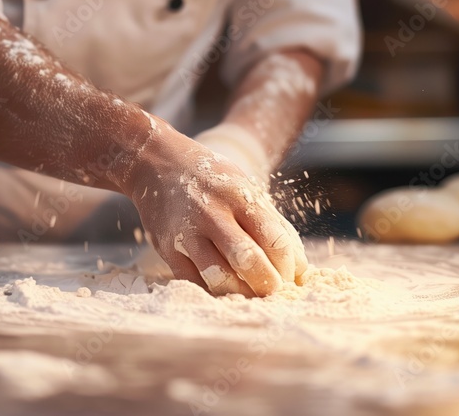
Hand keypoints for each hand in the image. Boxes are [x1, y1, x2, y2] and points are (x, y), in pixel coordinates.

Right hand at [124, 119, 307, 296]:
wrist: (156, 165)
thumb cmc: (212, 180)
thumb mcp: (245, 189)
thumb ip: (273, 225)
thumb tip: (302, 269)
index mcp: (238, 196)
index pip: (273, 239)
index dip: (289, 265)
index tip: (291, 276)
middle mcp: (212, 214)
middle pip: (247, 259)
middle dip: (267, 284)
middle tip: (274, 292)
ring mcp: (187, 233)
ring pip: (218, 276)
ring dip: (241, 293)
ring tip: (251, 294)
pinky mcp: (167, 249)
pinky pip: (194, 281)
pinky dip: (213, 291)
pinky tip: (225, 289)